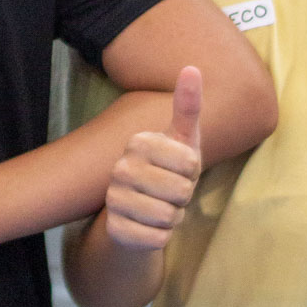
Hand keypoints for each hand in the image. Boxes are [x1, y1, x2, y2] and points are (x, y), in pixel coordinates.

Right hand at [104, 66, 201, 249]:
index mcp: (137, 142)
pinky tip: (149, 226)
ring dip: (173, 218)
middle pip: (181, 191)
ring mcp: (113, 199)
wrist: (139, 212)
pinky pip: (157, 239)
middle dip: (183, 197)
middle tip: (170, 192)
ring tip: (161, 208)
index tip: (179, 170)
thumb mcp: (183, 139)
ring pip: (168, 217)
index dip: (193, 173)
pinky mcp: (115, 230)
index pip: (191, 163)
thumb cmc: (168, 170)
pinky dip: (161, 237)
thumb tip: (192, 67)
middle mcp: (120, 168)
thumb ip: (188, 105)